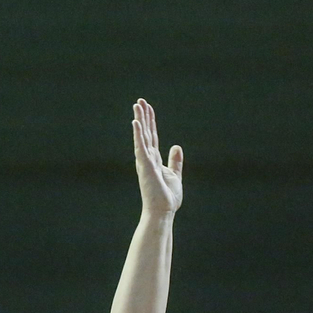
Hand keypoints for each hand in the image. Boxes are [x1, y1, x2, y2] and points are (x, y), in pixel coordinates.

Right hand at [132, 98, 182, 216]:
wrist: (162, 211)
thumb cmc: (167, 197)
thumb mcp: (175, 175)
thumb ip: (175, 161)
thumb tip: (176, 146)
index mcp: (154, 160)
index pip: (152, 136)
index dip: (150, 122)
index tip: (148, 108)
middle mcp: (147, 158)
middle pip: (146, 132)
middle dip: (143, 116)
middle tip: (140, 100)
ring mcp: (145, 161)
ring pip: (142, 136)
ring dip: (140, 120)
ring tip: (137, 105)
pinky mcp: (145, 166)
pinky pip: (141, 146)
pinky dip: (138, 134)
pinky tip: (136, 122)